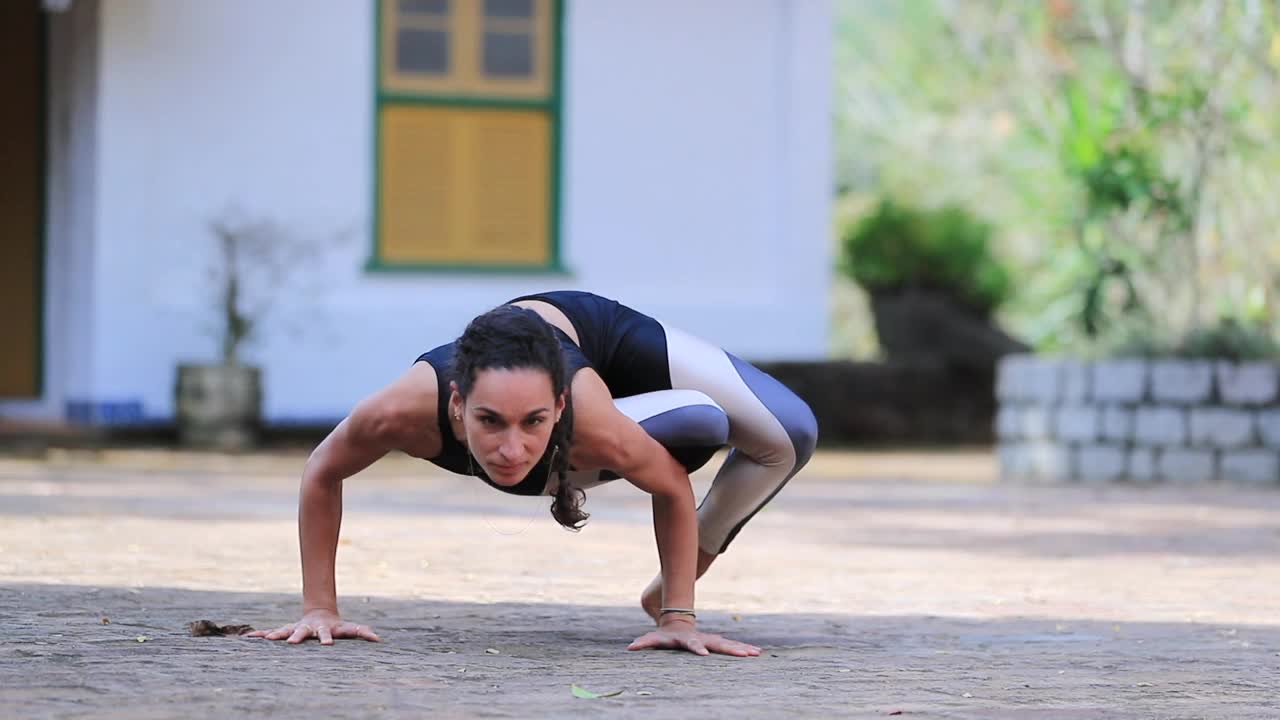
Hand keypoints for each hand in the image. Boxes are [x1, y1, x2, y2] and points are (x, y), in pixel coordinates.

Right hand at [245, 609, 379, 644]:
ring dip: (274, 635)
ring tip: (265, 639)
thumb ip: (363, 632)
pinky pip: (270, 633)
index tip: (327, 645)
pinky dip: (259, 635)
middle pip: (302, 632)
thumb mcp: (350, 628)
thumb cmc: (336, 626)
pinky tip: (248, 638)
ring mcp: (295, 628)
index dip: (327, 639)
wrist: (320, 614)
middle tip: (292, 643)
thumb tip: (378, 639)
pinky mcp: (285, 631)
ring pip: (283, 631)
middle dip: (296, 637)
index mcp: (323, 629)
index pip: (326, 634)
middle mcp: (307, 628)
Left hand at [627, 617, 760, 656]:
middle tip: (744, 654)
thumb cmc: (664, 635)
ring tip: (756, 653)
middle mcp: (702, 639)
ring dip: (742, 649)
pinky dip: (744, 649)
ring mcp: (711, 640)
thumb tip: (630, 648)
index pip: (693, 644)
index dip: (698, 649)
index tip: (705, 655)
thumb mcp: (653, 638)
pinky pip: (732, 647)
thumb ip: (643, 643)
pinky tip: (757, 652)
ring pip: (728, 644)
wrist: (677, 623)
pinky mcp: (717, 643)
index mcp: (688, 639)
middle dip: (731, 649)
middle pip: (717, 644)